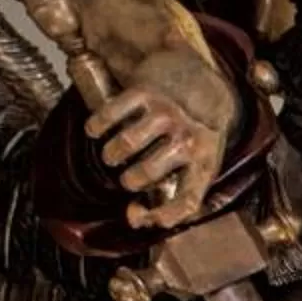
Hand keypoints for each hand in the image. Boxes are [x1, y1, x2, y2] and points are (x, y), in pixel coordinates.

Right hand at [86, 85, 223, 230]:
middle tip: (126, 176)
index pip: (186, 202)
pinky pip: (110, 115)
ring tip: (112, 155)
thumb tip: (133, 219)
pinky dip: (96, 127)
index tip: (136, 214)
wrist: (203, 81)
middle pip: (145, 172)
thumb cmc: (197, 133)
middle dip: (128, 180)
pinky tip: (96, 131)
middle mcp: (188, 139)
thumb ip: (174, 193)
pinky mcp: (146, 92)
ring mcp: (167, 114)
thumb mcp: (199, 165)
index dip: (158, 216)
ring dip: (111, 155)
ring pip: (124, 144)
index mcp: (205, 163)